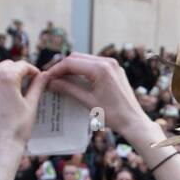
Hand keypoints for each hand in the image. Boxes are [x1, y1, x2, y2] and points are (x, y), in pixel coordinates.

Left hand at [0, 60, 48, 156]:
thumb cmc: (17, 128)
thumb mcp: (31, 105)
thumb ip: (38, 85)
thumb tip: (45, 74)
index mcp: (6, 76)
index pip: (22, 65)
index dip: (32, 71)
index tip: (36, 78)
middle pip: (7, 66)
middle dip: (17, 73)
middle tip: (25, 85)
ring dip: (1, 75)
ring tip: (9, 89)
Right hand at [38, 54, 152, 142]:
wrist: (133, 121)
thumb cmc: (113, 115)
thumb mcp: (87, 102)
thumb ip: (68, 89)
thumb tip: (50, 82)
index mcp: (101, 68)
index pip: (71, 63)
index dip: (56, 69)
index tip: (46, 77)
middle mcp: (107, 62)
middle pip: (77, 58)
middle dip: (62, 67)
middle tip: (51, 77)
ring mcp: (113, 64)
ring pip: (85, 60)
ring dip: (72, 68)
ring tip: (60, 79)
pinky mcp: (115, 70)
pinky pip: (94, 65)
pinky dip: (83, 70)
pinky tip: (75, 79)